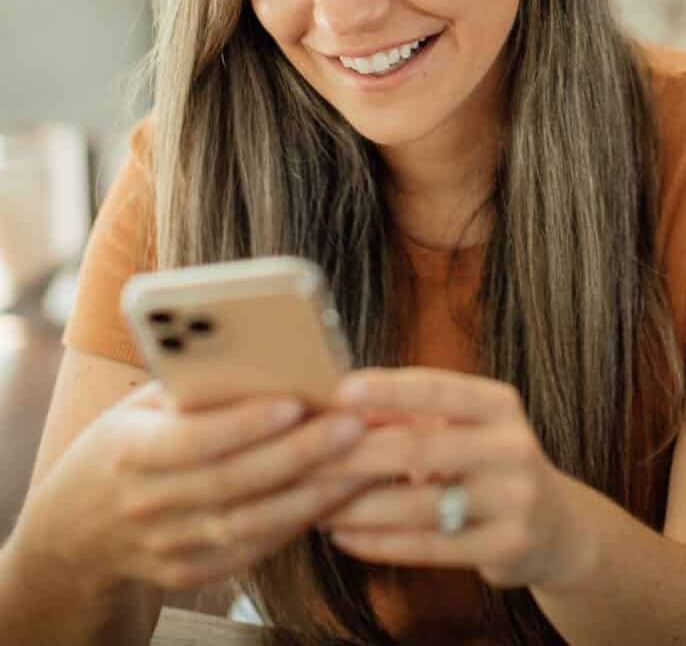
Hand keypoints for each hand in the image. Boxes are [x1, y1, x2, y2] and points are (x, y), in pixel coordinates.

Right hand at [12, 381, 370, 593]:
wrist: (76, 531)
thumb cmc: (125, 443)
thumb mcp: (141, 406)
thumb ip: (194, 389)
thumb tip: (269, 359)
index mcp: (128, 450)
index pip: (191, 439)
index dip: (244, 424)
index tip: (295, 401)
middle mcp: (145, 503)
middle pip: (233, 482)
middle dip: (300, 452)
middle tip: (354, 424)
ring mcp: (167, 546)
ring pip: (251, 523)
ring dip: (314, 492)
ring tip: (363, 460)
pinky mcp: (190, 573)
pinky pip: (254, 549)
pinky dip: (299, 522)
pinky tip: (339, 494)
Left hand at [318, 367, 588, 588]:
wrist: (556, 526)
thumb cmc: (488, 462)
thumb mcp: (467, 427)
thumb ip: (415, 415)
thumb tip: (345, 405)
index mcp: (500, 405)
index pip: (439, 388)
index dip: (389, 388)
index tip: (340, 390)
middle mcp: (513, 446)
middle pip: (419, 448)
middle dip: (354, 454)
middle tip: (303, 458)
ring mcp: (514, 500)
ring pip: (419, 504)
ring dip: (357, 506)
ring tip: (312, 503)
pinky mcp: (506, 547)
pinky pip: (429, 546)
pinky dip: (379, 542)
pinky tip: (344, 536)